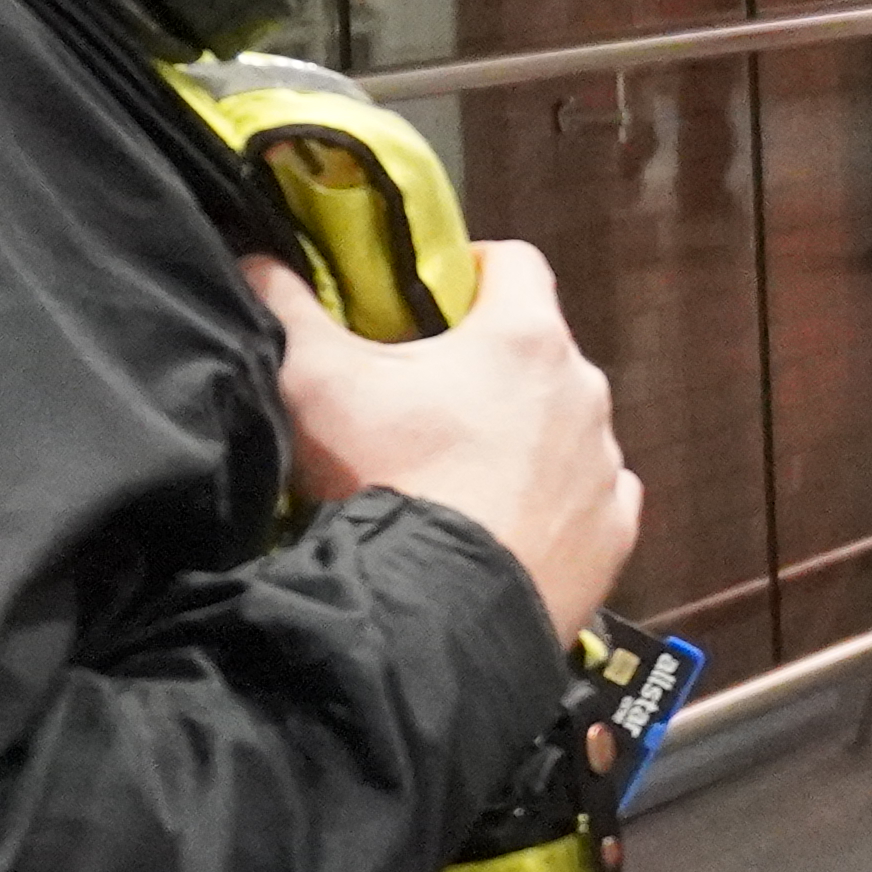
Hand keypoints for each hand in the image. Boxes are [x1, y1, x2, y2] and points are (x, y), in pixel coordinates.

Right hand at [246, 246, 642, 635]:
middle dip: (486, 363)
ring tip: (457, 474)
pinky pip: (587, 497)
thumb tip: (258, 261)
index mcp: (526, 337)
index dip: (465, 270)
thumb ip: (287, 307)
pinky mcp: (613, 531)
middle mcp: (584, 390)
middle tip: (423, 401)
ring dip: (522, 435)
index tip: (424, 304)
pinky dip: (551, 502)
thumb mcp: (313, 382)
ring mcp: (605, 464)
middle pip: (537, 350)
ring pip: (563, 426)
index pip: (512, 260)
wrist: (437, 611)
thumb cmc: (384, 477)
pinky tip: (501, 524)